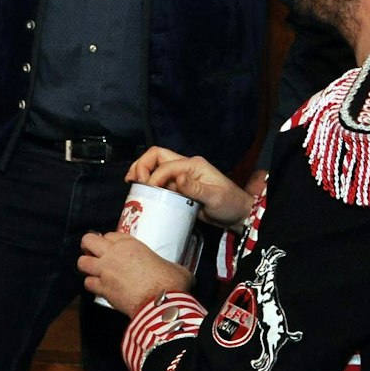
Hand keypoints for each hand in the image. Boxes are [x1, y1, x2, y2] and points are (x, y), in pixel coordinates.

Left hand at [78, 230, 194, 315]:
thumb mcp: (174, 267)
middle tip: (94, 253)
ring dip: (87, 266)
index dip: (110, 241)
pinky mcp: (102, 289)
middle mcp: (113, 254)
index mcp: (130, 245)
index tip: (113, 247)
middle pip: (88, 241)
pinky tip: (99, 287)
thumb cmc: (170, 282)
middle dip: (89, 246)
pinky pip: (88, 283)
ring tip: (94, 270)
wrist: (161, 304)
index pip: (110, 235)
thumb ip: (167, 265)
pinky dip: (92, 285)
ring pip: (82, 262)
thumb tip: (177, 272)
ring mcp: (105, 271)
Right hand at [126, 146, 253, 227]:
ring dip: (141, 172)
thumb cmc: (229, 204)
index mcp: (193, 165)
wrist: (237, 214)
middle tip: (133, 181)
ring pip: (155, 166)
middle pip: (156, 156)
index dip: (154, 176)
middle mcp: (185, 166)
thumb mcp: (215, 197)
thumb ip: (196, 188)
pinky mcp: (178, 187)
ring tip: (132, 184)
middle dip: (141, 165)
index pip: (166, 165)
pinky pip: (159, 180)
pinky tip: (141, 192)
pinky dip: (147, 183)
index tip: (148, 190)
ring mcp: (181, 176)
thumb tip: (178, 179)